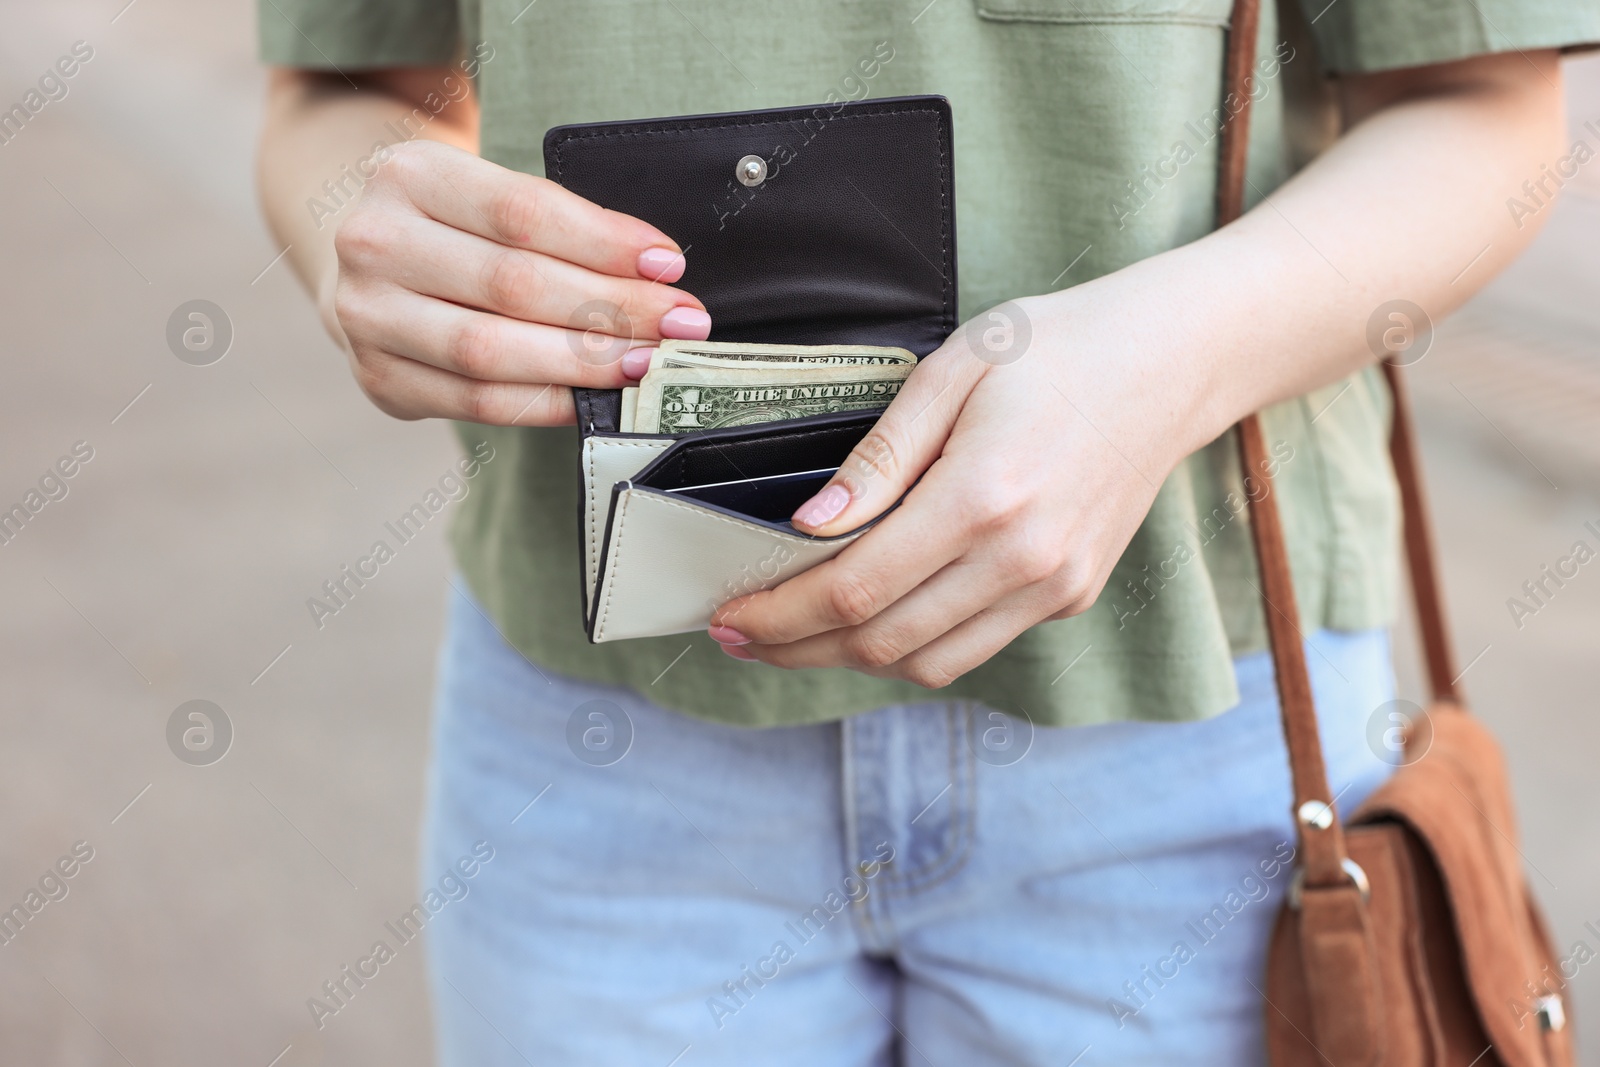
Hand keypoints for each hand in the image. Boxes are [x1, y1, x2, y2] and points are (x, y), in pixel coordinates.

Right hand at [325, 139, 710, 425]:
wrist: (373, 262)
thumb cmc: (457, 225)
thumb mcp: (493, 195)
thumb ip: (562, 226)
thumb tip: (655, 275)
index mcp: (410, 175)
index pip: (523, 212)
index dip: (604, 244)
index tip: (668, 264)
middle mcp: (374, 243)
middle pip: (513, 284)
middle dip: (611, 308)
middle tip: (678, 324)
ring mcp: (367, 317)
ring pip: (491, 351)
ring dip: (583, 362)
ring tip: (645, 361)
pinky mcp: (381, 379)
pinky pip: (477, 402)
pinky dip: (546, 403)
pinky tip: (593, 398)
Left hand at [706, 293, 1207, 686]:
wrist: (1172, 363)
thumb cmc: (1057, 348)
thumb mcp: (953, 370)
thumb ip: (879, 456)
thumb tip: (811, 526)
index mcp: (985, 496)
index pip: (855, 589)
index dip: (780, 615)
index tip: (729, 616)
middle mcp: (1024, 560)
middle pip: (882, 641)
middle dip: (797, 648)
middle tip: (740, 634)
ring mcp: (1054, 588)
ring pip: (928, 664)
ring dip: (851, 659)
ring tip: (796, 633)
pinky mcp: (1071, 596)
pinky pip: (973, 647)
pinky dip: (912, 645)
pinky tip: (874, 613)